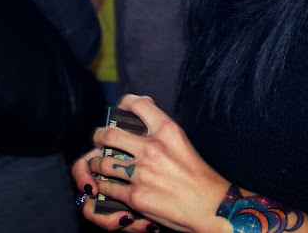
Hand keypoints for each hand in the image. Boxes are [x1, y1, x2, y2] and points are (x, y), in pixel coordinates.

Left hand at [72, 95, 230, 232]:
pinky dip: (103, 185)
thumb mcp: (182, 142)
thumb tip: (143, 123)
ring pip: (104, 161)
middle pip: (111, 133)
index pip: (139, 105)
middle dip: (99, 135)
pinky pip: (108, 187)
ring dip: (98, 162)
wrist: (210, 204)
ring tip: (99, 163)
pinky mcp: (136, 196)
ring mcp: (142, 173)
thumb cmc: (199, 174)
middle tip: (99, 138)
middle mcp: (152, 148)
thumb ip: (162, 132)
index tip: (121, 107)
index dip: (125, 102)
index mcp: (167, 130)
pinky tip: (104, 184)